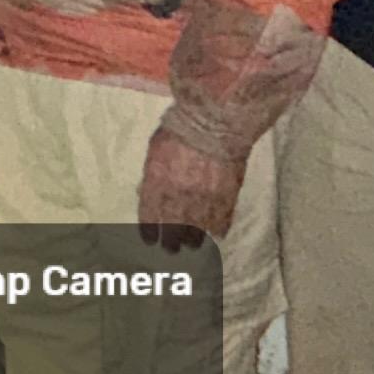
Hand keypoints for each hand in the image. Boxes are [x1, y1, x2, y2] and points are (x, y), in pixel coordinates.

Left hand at [134, 134, 245, 248]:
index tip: (150, 241)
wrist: (215, 124)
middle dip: (171, 244)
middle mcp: (178, 201)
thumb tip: (147, 191)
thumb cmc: (180, 129)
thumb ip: (152, 175)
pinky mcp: (226, 201)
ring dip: (193, 241)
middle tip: (171, 249)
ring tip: (192, 245)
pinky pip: (221, 225)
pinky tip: (216, 234)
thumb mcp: (156, 150)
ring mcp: (203, 203)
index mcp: (156, 187)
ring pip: (197, 235)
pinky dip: (218, 231)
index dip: (150, 233)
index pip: (150, 219)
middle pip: (172, 235)